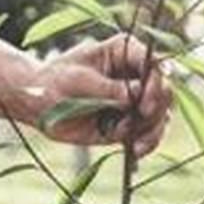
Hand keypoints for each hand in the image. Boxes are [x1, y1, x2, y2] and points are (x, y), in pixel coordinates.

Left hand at [19, 34, 172, 156]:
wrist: (38, 105)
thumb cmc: (55, 81)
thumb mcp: (79, 81)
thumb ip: (109, 89)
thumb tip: (136, 96)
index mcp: (124, 53)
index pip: (154, 63)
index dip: (155, 82)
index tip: (144, 102)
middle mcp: (135, 76)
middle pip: (164, 91)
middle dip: (156, 107)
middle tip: (140, 117)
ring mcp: (135, 102)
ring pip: (161, 115)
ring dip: (153, 130)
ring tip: (135, 142)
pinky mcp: (129, 124)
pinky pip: (149, 135)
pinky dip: (146, 144)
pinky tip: (135, 151)